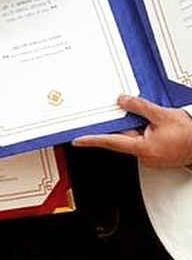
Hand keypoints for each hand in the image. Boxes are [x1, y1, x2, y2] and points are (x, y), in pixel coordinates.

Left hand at [72, 95, 191, 167]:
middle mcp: (145, 156)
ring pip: (137, 139)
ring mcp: (152, 158)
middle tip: (133, 114)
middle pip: (125, 138)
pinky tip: (159, 127)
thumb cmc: (189, 134)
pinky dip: (148, 132)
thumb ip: (139, 107)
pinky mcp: (158, 156)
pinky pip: (146, 142)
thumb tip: (122, 101)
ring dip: (140, 127)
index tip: (78, 140)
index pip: (110, 142)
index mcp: (143, 148)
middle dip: (127, 124)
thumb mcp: (162, 115)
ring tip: (158, 121)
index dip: (92, 140)